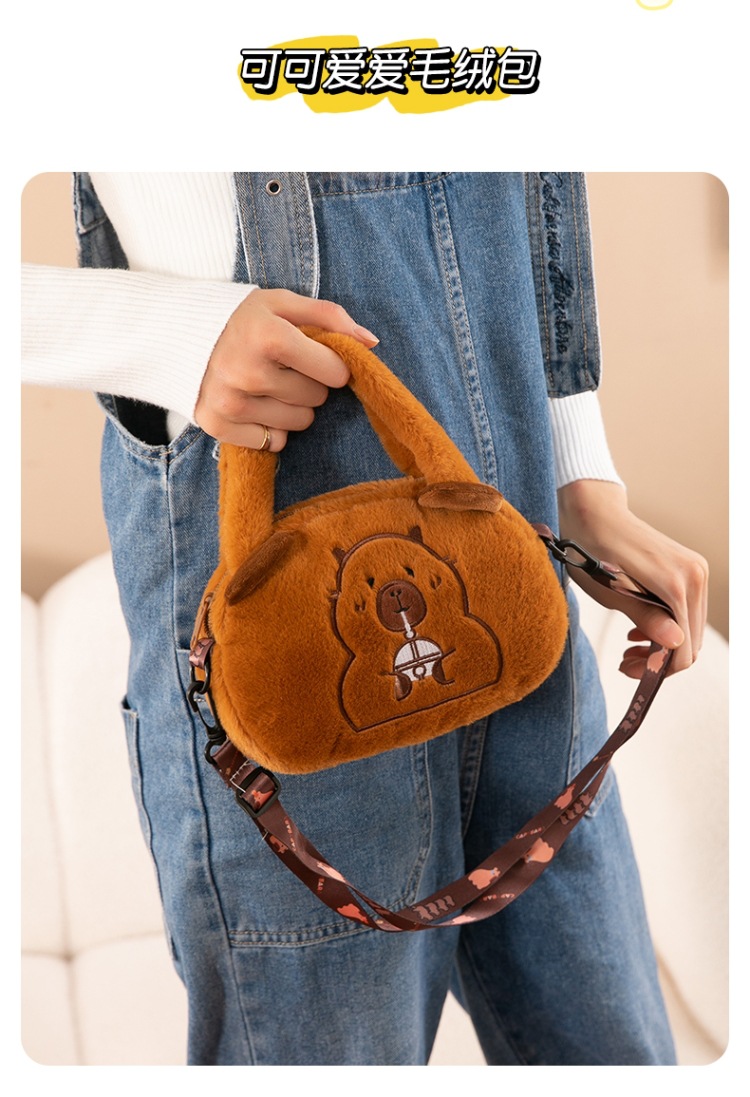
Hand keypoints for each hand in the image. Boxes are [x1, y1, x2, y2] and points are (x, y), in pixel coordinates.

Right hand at [194, 287, 378, 448]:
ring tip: (269, 385)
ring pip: (299, 423)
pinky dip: (270, 427)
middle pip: (316, 398)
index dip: (331, 364)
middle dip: (309, 383)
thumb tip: (370, 343)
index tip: (316, 357)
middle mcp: (248, 372)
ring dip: (292, 407)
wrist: (178, 334)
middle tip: (284, 368)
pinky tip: (255, 404)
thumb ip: (330, 316)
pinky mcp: (218, 425)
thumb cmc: (242, 318)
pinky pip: (273, 442)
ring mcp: (231, 402)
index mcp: (269, 337)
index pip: (334, 372)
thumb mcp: (283, 303)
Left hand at [557, 480, 708, 677]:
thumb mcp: (611, 592)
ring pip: (689, 628)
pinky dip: (666, 626)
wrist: (593, 512)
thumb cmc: (591, 550)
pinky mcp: (688, 569)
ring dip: (662, 645)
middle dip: (659, 659)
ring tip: (629, 648)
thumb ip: (646, 617)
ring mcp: (695, 571)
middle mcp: (695, 576)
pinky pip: (685, 610)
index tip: (628, 670)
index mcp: (678, 583)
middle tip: (625, 663)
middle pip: (691, 641)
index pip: (683, 647)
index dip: (657, 668)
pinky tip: (638, 630)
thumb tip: (675, 643)